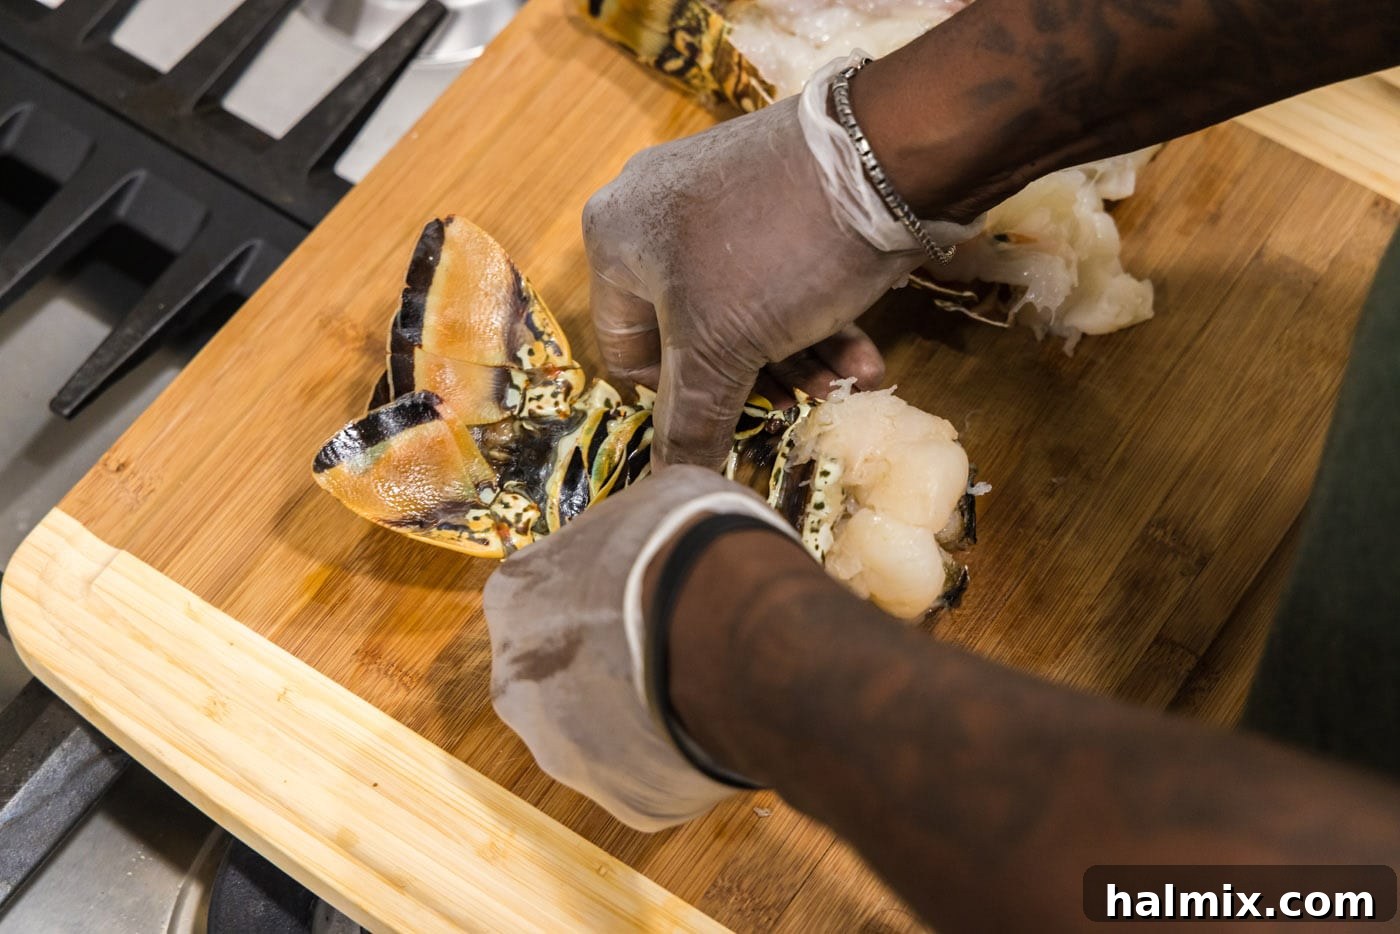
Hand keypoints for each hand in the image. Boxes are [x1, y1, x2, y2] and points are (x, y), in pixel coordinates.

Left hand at [482, 466, 794, 830]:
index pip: (539, 595)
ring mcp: (566, 753)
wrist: (737, 639)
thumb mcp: (655, 502)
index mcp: (515, 599)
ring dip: (634, 712)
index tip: (633, 591)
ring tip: (696, 685)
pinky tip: (711, 723)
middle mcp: (519, 687)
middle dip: (602, 662)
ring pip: (596, 732)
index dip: (592, 592)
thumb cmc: (692, 553)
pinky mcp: (624, 802)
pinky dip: (673, 754)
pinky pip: (645, 776)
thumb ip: (629, 532)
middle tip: (662, 643)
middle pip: (555, 675)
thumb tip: (656, 529)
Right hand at [583, 55, 982, 467]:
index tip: (735, 420)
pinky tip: (862, 355)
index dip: (681, 399)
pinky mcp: (775, 191)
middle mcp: (654, 210)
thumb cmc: (776, 253)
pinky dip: (815, 316)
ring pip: (743, 306)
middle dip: (757, 380)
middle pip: (692, 332)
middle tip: (804, 406)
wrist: (886, 153)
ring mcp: (718, 195)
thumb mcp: (725, 348)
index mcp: (614, 238)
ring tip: (847, 385)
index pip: (629, 352)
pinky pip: (778, 271)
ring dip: (797, 357)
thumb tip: (674, 483)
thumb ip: (692, 420)